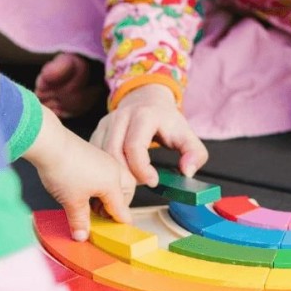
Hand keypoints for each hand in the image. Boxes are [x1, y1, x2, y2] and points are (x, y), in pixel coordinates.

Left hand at [23, 107, 134, 240]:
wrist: (50, 144)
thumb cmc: (64, 170)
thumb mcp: (72, 202)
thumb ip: (79, 221)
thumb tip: (82, 236)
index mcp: (113, 183)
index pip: (122, 208)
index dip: (119, 222)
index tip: (117, 232)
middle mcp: (113, 170)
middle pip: (126, 191)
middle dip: (118, 205)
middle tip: (103, 216)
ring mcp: (104, 160)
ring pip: (116, 180)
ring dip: (108, 194)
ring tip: (91, 204)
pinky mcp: (94, 154)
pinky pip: (105, 172)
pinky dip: (100, 183)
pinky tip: (85, 188)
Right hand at [89, 83, 207, 187]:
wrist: (147, 100)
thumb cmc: (167, 121)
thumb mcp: (187, 135)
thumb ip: (195, 154)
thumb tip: (188, 172)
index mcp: (144, 116)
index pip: (135, 146)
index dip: (142, 169)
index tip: (154, 182)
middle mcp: (122, 117)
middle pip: (114, 153)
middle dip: (125, 177)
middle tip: (138, 190)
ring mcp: (107, 124)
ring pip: (101, 157)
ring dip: (112, 176)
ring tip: (127, 189)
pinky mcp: (98, 132)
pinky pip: (95, 156)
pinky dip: (102, 172)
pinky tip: (115, 182)